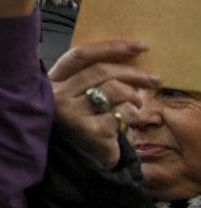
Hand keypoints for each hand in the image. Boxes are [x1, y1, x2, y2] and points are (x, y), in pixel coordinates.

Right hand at [50, 40, 156, 168]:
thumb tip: (130, 56)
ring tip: (136, 104)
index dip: (110, 47)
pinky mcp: (89, 130)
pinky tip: (127, 122)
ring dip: (133, 96)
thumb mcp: (82, 95)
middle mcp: (56, 95)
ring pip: (113, 89)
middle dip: (133, 72)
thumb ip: (94, 75)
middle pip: (100, 71)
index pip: (79, 55)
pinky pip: (121, 112)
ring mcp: (71, 113)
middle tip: (154, 79)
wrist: (82, 161)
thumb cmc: (86, 123)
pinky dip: (131, 115)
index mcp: (53, 81)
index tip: (139, 46)